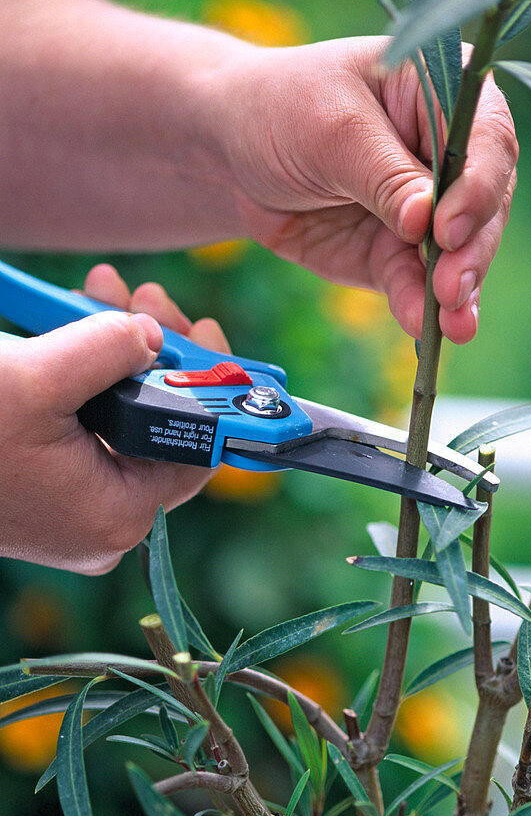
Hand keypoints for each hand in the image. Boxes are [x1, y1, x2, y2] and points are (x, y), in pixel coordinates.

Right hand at [0, 265, 228, 573]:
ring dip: (117, 354)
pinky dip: (87, 379)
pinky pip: (87, 430)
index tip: (206, 332)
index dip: (211, 389)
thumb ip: (107, 348)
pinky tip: (76, 325)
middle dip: (156, 352)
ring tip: (103, 293)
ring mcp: (72, 509)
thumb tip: (151, 334)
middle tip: (146, 298)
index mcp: (115, 513)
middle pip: (161, 430)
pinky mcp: (45, 491)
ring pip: (123, 422)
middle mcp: (102, 522)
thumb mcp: (35, 378)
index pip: (196, 451)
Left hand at [222, 38, 517, 343]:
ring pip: (459, 256)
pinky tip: (423, 326)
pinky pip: (416, 285)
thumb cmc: (282, 110)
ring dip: (458, 292)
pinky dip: (420, 307)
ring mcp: (428, 210)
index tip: (448, 228)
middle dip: (470, 251)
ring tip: (453, 324)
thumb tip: (427, 222)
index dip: (476, 188)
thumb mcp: (331, 130)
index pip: (486, 140)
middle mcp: (449, 153)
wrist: (229, 152)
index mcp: (447, 93)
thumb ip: (384, 176)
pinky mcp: (398, 254)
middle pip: (483, 207)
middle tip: (451, 288)